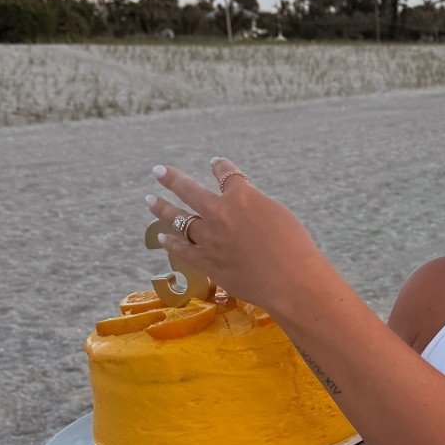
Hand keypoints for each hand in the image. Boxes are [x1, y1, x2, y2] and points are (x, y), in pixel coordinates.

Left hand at [146, 156, 321, 315]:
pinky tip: (162, 238)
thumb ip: (255, 207)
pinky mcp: (206, 262)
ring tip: (150, 200)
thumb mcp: (278, 214)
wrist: (290, 280)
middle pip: (189, 190)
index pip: (226, 174)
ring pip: (178, 219)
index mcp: (241, 196)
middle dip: (172, 178)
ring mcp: (209, 238)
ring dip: (163, 209)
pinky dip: (171, 243)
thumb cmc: (294, 247)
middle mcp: (219, 213)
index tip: (215, 163)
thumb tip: (244, 208)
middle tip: (158, 171)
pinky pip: (182, 250)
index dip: (221, 167)